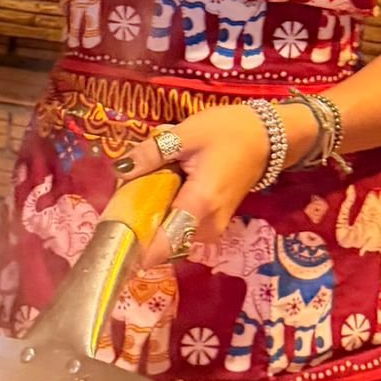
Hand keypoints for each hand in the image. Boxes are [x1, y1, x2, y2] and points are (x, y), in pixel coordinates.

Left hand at [120, 104, 271, 264]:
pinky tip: (164, 188)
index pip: (164, 244)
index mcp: (200, 204)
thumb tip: (119, 168)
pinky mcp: (215, 223)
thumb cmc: (227, 132)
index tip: (114, 239)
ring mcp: (214, 227)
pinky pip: (183, 228)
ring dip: (154, 217)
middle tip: (125, 195)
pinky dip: (168, 214)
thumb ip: (152, 153)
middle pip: (164, 240)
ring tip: (145, 187)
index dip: (137, 248)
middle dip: (141, 223)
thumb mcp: (186, 134)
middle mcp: (208, 225)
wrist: (267, 136)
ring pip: (173, 235)